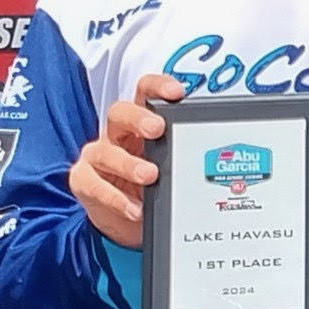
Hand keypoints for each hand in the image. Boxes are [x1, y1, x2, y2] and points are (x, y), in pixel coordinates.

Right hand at [69, 73, 185, 247]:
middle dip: (138, 118)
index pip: (145, 94)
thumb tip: (224, 158)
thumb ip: (184, 156)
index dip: (157, 87)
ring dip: (128, 164)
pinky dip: (116, 199)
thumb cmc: (151, 185)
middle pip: (119, 113)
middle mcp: (116, 134)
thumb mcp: (170, 167)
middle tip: (157, 129)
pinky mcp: (84, 181)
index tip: (176, 92)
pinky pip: (95, 186)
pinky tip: (134, 208)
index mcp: (139, 124)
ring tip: (150, 176)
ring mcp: (98, 157)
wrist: (126, 221)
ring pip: (106, 152)